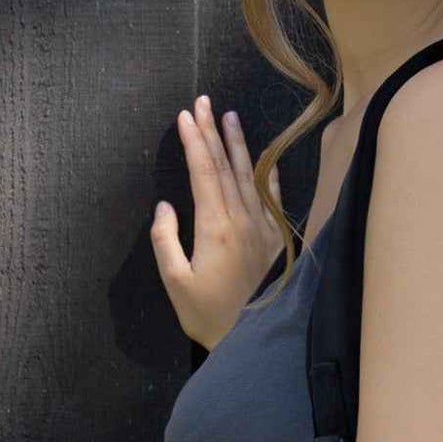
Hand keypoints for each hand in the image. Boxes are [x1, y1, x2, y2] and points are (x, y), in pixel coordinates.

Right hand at [152, 95, 286, 348]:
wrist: (254, 339)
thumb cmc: (207, 314)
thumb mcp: (175, 281)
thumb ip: (166, 240)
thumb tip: (166, 206)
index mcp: (214, 227)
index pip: (203, 172)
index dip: (194, 141)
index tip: (186, 115)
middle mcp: (242, 220)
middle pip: (225, 166)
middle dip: (213, 132)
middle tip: (204, 102)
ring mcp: (263, 228)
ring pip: (249, 176)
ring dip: (239, 145)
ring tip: (231, 117)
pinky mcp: (276, 240)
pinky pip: (271, 198)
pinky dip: (267, 175)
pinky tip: (264, 158)